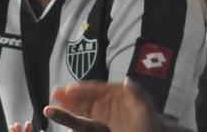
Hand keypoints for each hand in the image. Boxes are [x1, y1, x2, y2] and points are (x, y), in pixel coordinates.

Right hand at [43, 79, 162, 131]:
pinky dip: (73, 117)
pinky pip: (85, 120)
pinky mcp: (100, 127)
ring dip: (70, 103)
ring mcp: (106, 116)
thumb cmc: (151, 126)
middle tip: (56, 92)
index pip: (102, 89)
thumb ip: (138, 94)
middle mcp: (113, 104)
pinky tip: (63, 114)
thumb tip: (127, 79)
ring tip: (55, 100)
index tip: (72, 88)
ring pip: (84, 108)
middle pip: (90, 97)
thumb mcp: (146, 110)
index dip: (86, 88)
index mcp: (123, 96)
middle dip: (74, 94)